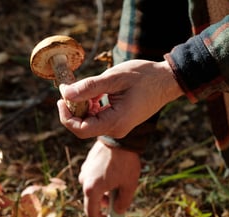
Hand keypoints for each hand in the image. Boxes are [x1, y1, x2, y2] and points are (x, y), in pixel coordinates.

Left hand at [58, 60, 182, 138]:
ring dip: (83, 106)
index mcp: (116, 122)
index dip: (66, 116)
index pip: (81, 129)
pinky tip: (96, 92)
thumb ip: (89, 87)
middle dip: (73, 109)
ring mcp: (119, 127)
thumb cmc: (144, 76)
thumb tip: (65, 93)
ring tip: (87, 87)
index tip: (61, 98)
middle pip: (83, 127)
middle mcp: (117, 129)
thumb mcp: (114, 78)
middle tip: (70, 88)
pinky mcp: (120, 121)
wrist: (167, 80)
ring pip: (90, 122)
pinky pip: (99, 118)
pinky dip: (92, 106)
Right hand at [78, 139, 140, 216]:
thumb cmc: (125, 163)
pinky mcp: (87, 163)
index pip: (91, 213)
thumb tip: (117, 212)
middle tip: (118, 202)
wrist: (119, 139)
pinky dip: (101, 182)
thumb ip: (123, 203)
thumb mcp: (129, 186)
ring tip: (118, 186)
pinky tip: (114, 175)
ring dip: (103, 193)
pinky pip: (92, 178)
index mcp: (92, 189)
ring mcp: (84, 171)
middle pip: (91, 200)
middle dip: (104, 205)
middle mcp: (84, 181)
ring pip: (92, 188)